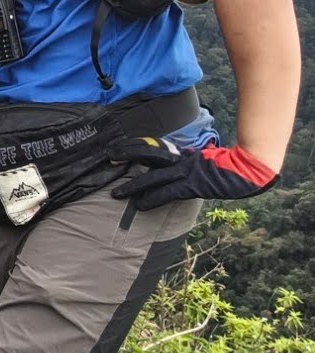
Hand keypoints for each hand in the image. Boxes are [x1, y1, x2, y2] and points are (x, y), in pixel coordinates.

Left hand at [110, 139, 277, 210]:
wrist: (245, 171)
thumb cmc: (223, 167)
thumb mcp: (197, 161)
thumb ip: (181, 162)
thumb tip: (165, 166)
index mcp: (180, 153)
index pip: (150, 146)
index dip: (131, 147)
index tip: (113, 150)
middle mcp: (179, 159)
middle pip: (147, 153)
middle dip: (126, 155)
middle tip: (107, 158)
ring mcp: (185, 172)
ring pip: (153, 176)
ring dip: (133, 185)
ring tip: (115, 193)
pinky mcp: (192, 185)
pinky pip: (168, 193)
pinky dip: (153, 199)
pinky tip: (139, 206)